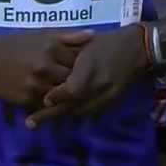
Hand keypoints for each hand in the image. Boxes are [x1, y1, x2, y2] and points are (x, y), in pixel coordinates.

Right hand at [0, 29, 93, 109]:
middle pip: (72, 81)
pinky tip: (57, 105)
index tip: (90, 72)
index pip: (80, 62)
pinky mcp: (25, 99)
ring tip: (73, 99)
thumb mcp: (42, 34)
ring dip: (67, 99)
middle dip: (79, 86)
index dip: (86, 68)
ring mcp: (35, 84)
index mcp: (51, 47)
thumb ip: (68, 37)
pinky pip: (45, 106)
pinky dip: (52, 107)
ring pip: (61, 97)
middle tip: (86, 89)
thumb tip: (94, 35)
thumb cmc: (16, 44)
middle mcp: (45, 66)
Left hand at [25, 24, 148, 127]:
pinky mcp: (111, 102)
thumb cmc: (104, 42)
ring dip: (61, 117)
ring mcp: (106, 96)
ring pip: (79, 112)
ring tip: (41, 121)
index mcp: (91, 67)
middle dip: (50, 115)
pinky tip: (62, 115)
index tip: (43, 100)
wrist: (135, 49)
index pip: (71, 89)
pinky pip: (89, 113)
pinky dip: (74, 114)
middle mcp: (99, 85)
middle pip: (72, 105)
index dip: (56, 96)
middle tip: (30, 122)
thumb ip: (66, 57)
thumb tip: (48, 71)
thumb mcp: (84, 44)